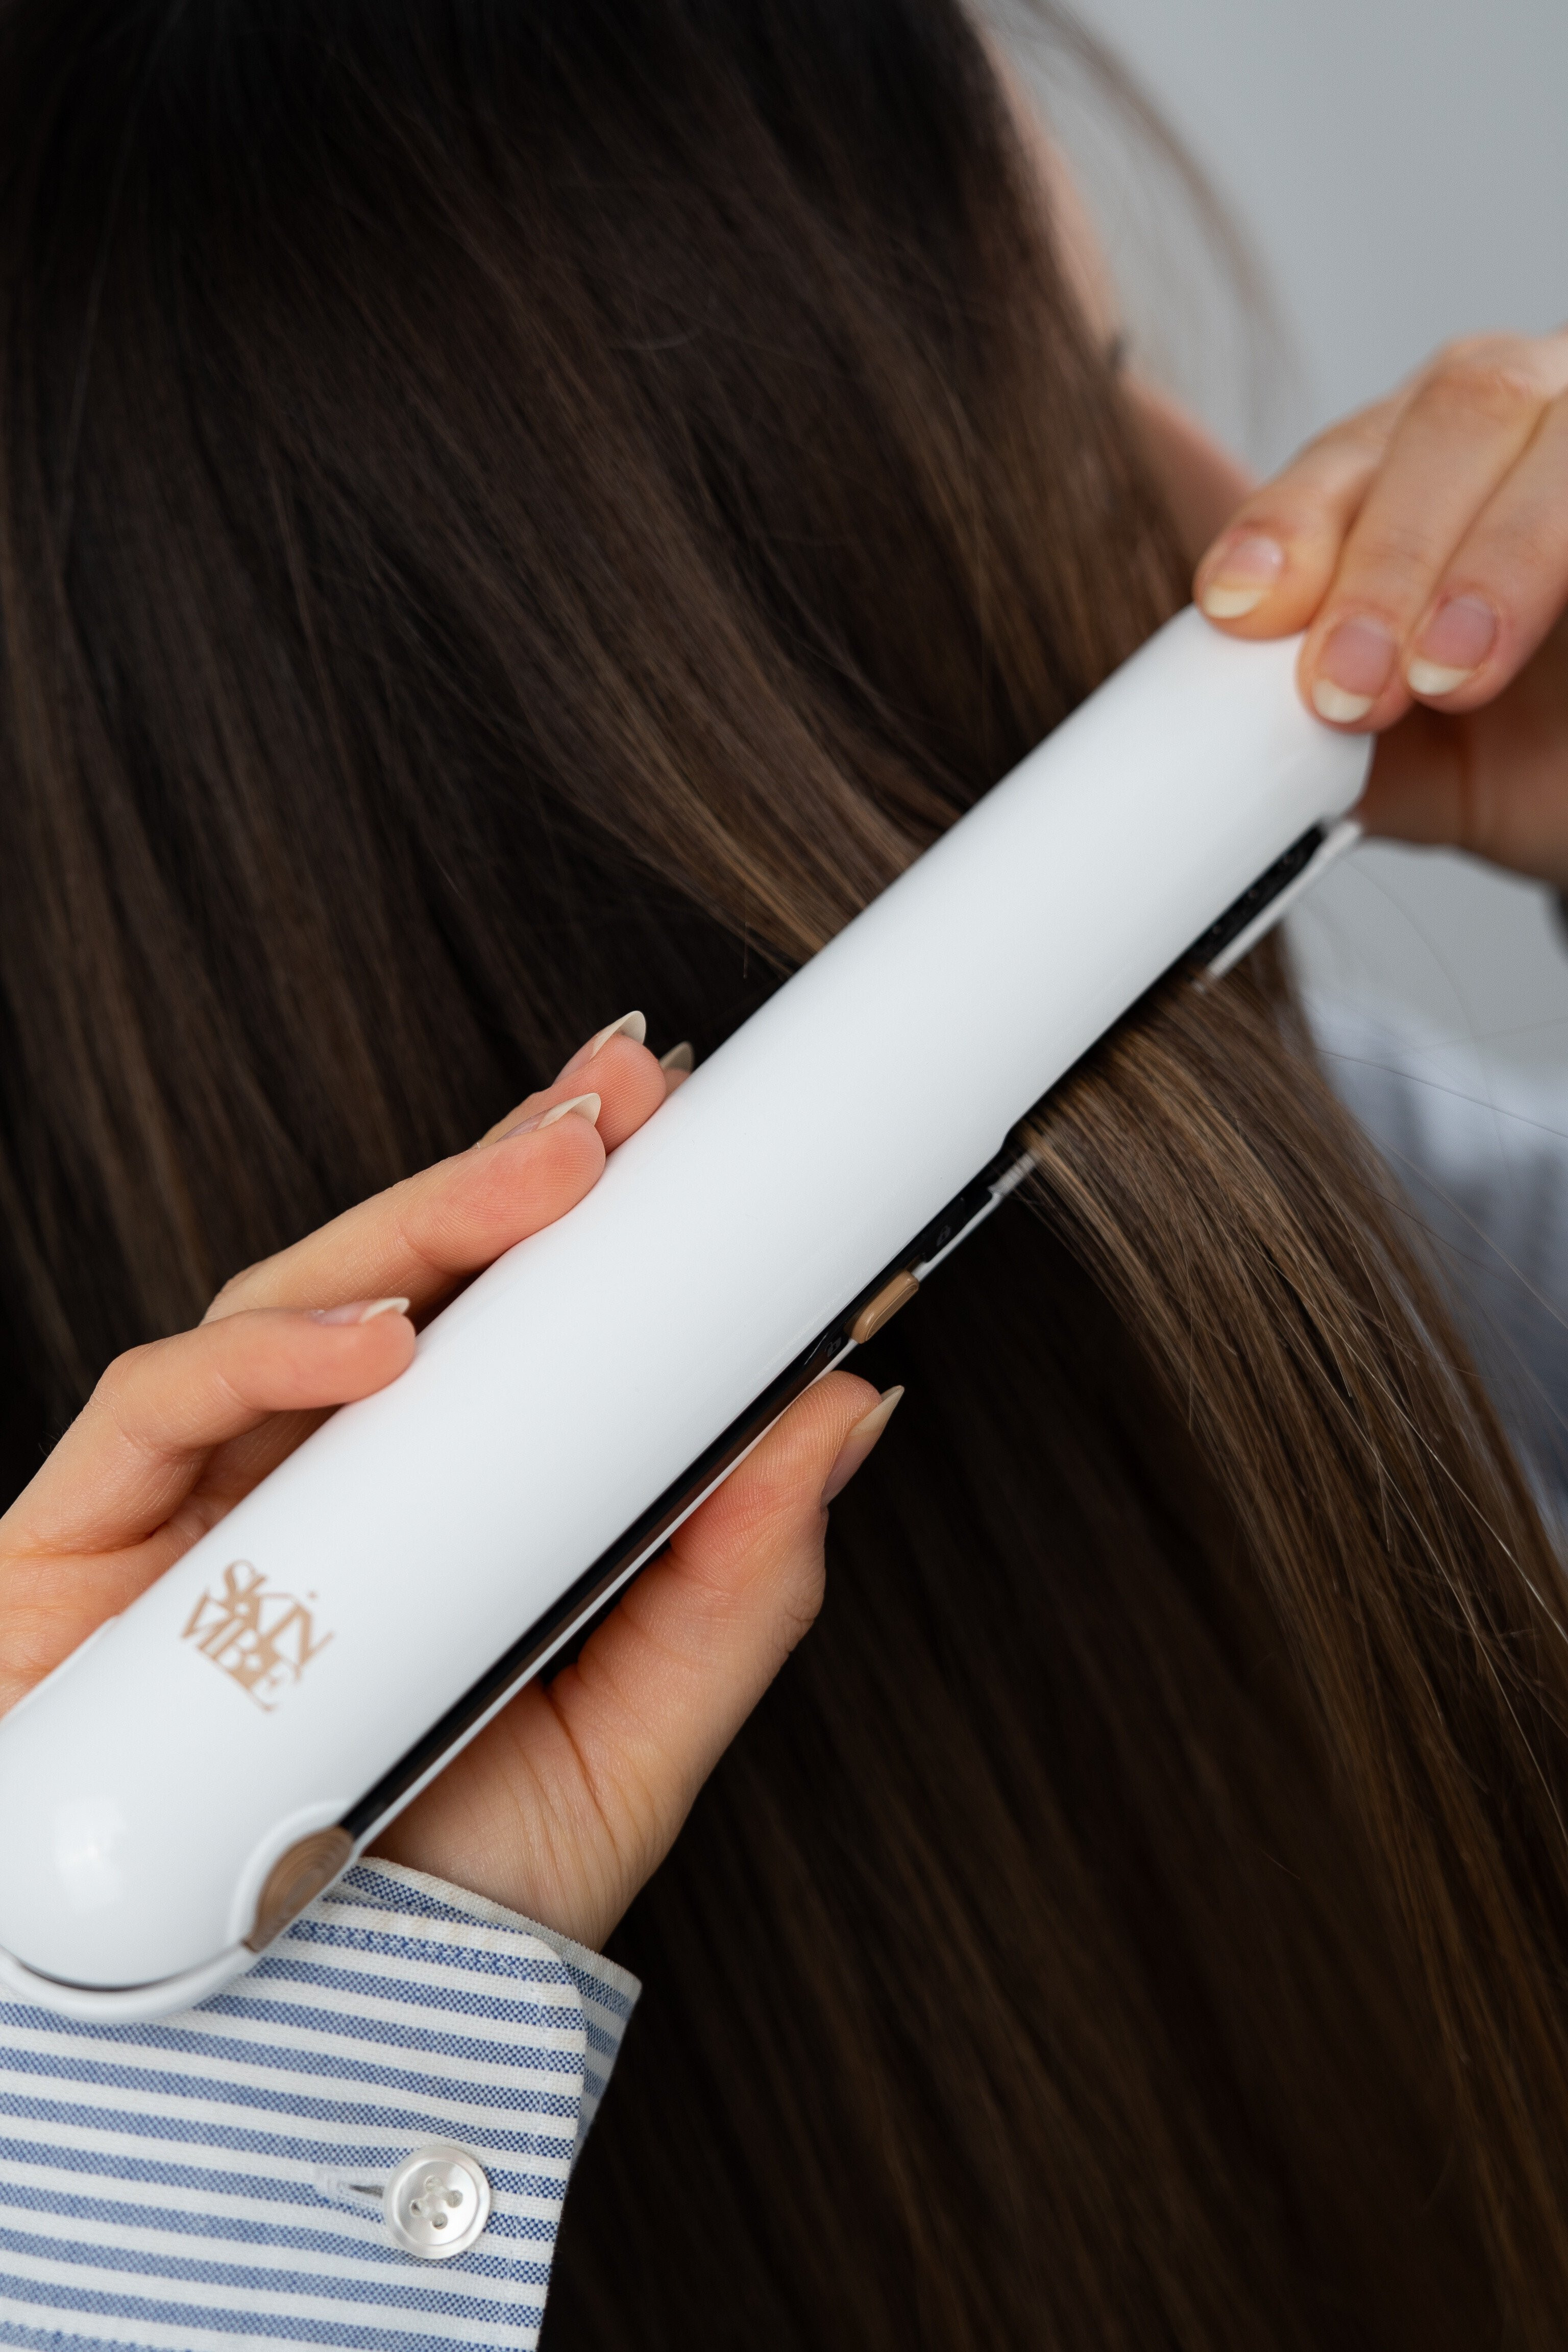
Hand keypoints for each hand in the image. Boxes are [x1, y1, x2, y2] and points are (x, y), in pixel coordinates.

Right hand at [0, 1020, 891, 1951]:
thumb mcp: (634, 1748)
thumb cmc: (435, 1919)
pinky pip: (160, 1403)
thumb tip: (847, 1408)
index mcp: (445, 1517)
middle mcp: (323, 1492)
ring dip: (423, 1224)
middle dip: (519, 1181)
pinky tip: (382, 1338)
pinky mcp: (81, 1538)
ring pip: (295, 1306)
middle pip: (414, 1292)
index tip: (701, 1146)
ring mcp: (199, 1506)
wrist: (270, 2089)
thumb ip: (737, 1583)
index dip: (596, 1228)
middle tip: (633, 1109)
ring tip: (550, 1176)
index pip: (517, 1336)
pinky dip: (268, 1354)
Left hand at [1192, 330, 1567, 887]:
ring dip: (1493, 558)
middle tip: (1347, 687)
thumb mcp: (1393, 751)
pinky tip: (1553, 631)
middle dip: (1387, 557)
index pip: (1341, 459)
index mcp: (1421, 452)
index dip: (1286, 524)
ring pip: (1556, 438)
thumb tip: (1178, 723)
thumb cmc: (1514, 753)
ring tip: (1449, 673)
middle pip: (1453, 414)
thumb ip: (1291, 718)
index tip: (1239, 611)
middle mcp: (1525, 411)